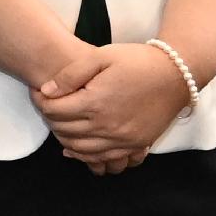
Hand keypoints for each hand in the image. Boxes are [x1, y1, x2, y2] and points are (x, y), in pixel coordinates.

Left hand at [35, 42, 188, 173]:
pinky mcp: (133, 146)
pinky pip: (100, 158)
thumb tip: (47, 91)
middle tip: (47, 105)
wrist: (177, 76)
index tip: (38, 91)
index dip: (40, 100)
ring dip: (62, 137)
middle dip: (49, 117)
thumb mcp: (101, 56)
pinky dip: (83, 154)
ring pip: (78, 148)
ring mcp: (121, 140)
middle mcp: (106, 126)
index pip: (53, 110)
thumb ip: (71, 74)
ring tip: (59, 122)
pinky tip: (74, 147)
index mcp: (95, 102)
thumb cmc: (138, 61)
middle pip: (62, 130)